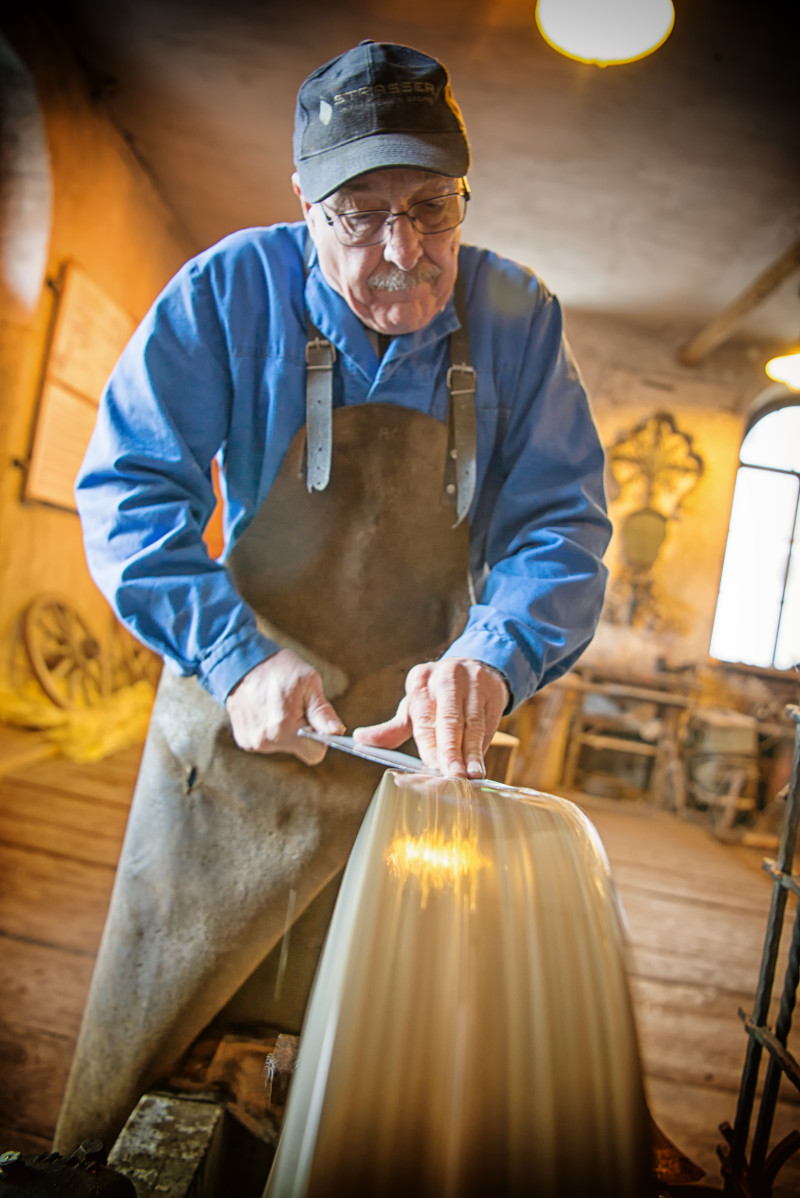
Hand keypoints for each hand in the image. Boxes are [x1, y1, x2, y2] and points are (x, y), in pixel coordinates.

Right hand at [225, 648, 343, 763]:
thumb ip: (322, 711)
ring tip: (278, 705)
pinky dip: (270, 729)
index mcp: (284, 728)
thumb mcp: (308, 682)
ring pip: (282, 746)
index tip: (314, 721)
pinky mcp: (244, 740)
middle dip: (301, 731)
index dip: (320, 739)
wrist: (242, 661)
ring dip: (285, 730)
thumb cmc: (278, 669)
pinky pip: (267, 742)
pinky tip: (266, 710)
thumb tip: (336, 731)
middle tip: (294, 706)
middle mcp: (265, 741)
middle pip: (298, 749)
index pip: (314, 754)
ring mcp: (252, 742)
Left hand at [353, 658, 508, 777]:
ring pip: (473, 723)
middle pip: (449, 719)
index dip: (430, 743)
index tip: (432, 765)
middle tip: (453, 775)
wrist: (478, 666)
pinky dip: (484, 747)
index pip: (424, 716)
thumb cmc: (439, 694)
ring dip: (472, 752)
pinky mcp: (494, 692)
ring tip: (471, 775)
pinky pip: (489, 723)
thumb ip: (392, 727)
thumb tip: (360, 740)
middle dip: (451, 749)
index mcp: (421, 680)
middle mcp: (447, 678)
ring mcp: (474, 683)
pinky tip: (480, 766)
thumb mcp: (414, 705)